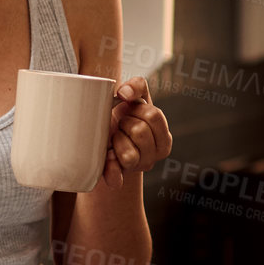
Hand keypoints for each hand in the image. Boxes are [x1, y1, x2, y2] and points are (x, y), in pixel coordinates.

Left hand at [100, 75, 171, 189]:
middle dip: (125, 123)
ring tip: (115, 137)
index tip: (129, 110)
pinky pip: (116, 178)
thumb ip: (137, 86)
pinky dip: (111, 171)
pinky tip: (108, 160)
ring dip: (116, 140)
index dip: (136, 109)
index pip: (153, 115)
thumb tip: (124, 94)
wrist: (100, 137)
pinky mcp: (119, 179)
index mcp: (163, 137)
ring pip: (129, 154)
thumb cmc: (122, 116)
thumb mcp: (133, 98)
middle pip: (141, 132)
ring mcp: (138, 168)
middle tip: (121, 124)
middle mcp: (155, 155)